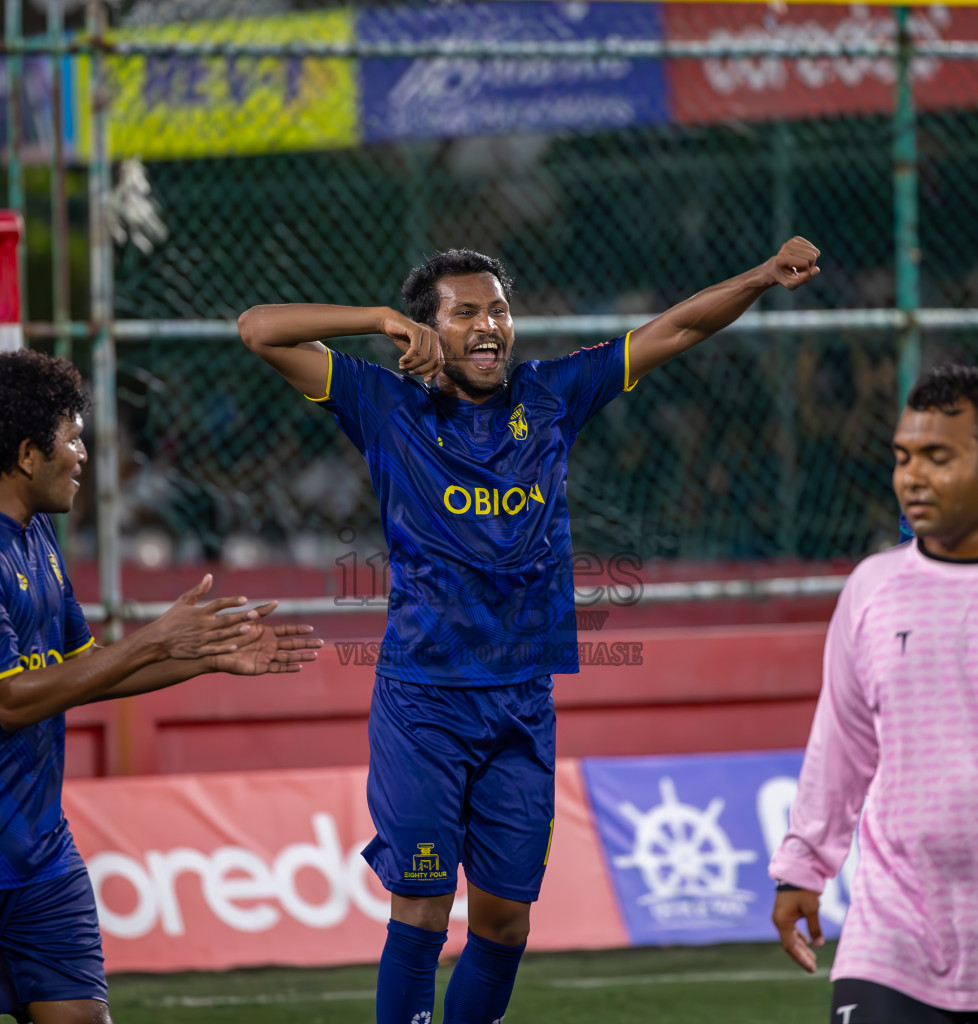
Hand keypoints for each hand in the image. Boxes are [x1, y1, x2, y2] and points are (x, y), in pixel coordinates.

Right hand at [145, 574, 260, 659]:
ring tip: (249, 628)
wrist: (157, 640)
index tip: (245, 599)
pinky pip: (213, 649)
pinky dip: (224, 649)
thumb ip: (199, 590)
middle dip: (240, 617)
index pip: (218, 604)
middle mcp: (202, 625)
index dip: (231, 601)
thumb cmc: (171, 619)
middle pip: (224, 620)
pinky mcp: (198, 651)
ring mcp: (201, 639)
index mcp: (199, 612)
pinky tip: (235, 647)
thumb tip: (210, 576)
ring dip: (235, 632)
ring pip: (222, 635)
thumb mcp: (183, 601)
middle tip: (254, 614)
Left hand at [210, 602, 323, 674]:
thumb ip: (262, 611)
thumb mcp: (247, 619)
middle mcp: (269, 645)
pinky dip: (288, 668)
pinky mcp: (260, 667)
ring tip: (315, 656)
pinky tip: (299, 667)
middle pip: (292, 644)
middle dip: (306, 644)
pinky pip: (277, 668)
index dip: (299, 630)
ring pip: (288, 657)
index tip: (311, 629)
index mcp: (267, 633)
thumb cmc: (229, 633)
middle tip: (321, 643)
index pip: (287, 631)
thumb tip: (277, 602)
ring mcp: (266, 657)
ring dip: (301, 656)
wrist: (214, 649)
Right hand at [382, 310, 443, 381]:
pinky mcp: (417, 329)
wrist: (390, 323)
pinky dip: (407, 358)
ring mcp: (426, 332)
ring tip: (403, 366)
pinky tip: (401, 360)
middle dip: (422, 370)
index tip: (424, 379)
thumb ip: (422, 362)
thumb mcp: (414, 353)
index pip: (441, 361)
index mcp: (436, 342)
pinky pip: (415, 350)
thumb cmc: (402, 339)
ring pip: (424, 357)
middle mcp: (434, 336)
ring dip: (412, 365)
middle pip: (434, 360)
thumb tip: (427, 376)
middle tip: (411, 372)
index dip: (434, 372)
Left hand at [769, 236, 819, 290]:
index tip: (795, 272)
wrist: (775, 268)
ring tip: (798, 263)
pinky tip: (800, 258)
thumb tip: (817, 270)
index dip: (804, 270)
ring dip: (809, 260)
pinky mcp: (796, 238)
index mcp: (781, 259)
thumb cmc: (784, 277)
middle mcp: (785, 247)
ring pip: (815, 252)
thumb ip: (803, 279)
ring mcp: (791, 241)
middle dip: (809, 265)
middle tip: (798, 268)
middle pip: (812, 256)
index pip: (805, 263)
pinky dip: (809, 254)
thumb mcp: (791, 284)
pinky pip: (813, 248)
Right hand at [772, 887, 824, 972]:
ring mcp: (781, 916)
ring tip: (812, 958)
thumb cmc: (802, 890)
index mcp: (782, 921)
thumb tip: (819, 943)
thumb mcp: (811, 909)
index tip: (811, 968)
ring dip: (801, 948)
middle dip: (802, 956)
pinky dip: (800, 938)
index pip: (790, 946)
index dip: (801, 958)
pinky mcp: (785, 912)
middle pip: (790, 944)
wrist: (795, 872)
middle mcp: (779, 920)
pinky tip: (808, 942)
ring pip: (791, 937)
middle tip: (813, 967)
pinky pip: (792, 930)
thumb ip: (814, 928)